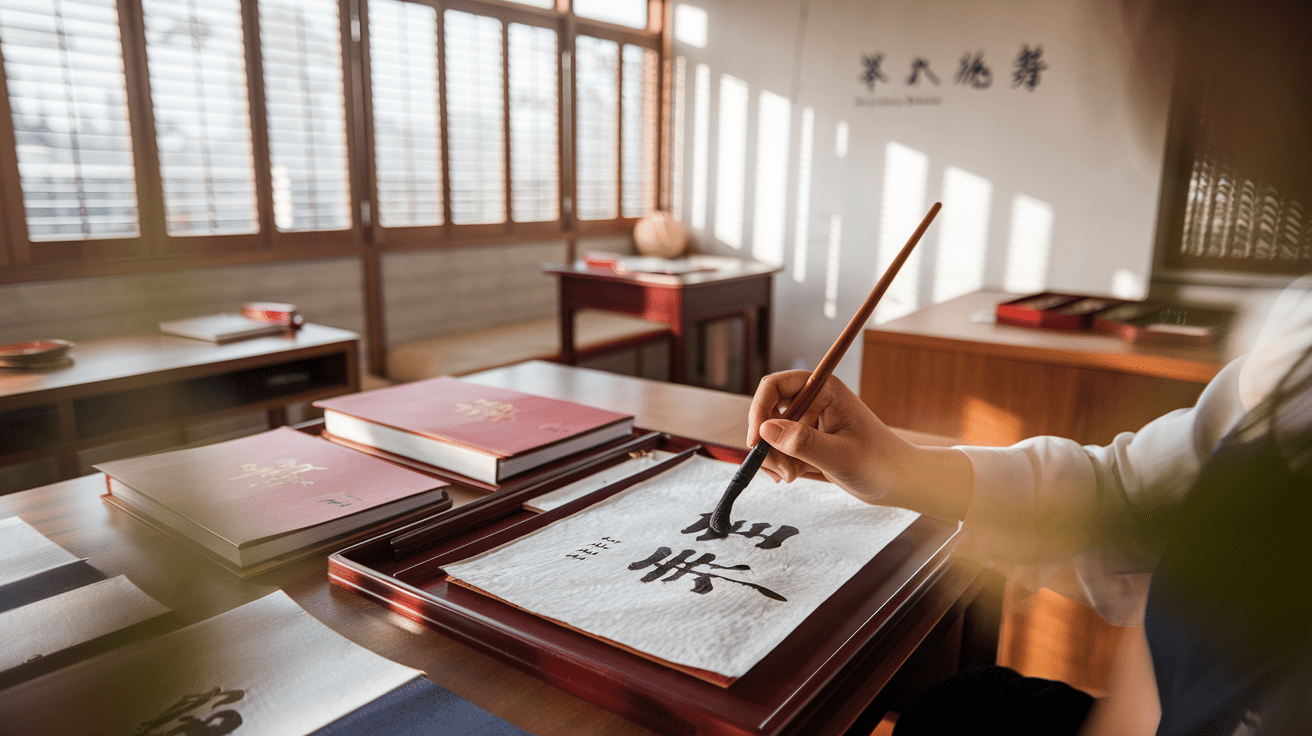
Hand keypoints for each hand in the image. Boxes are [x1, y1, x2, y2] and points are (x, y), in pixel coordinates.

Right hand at [747, 371, 970, 518]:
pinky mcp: (807, 440)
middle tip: (783, 471)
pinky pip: (778, 447)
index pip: (776, 386)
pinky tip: (791, 476)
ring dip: (774, 457)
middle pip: (768, 412)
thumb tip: (765, 430)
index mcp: (825, 389)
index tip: (756, 440)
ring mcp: (809, 421)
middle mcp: (813, 400)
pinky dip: (778, 463)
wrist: (898, 482)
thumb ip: (802, 442)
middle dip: (769, 443)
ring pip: (770, 433)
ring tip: (793, 476)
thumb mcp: (839, 456)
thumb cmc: (879, 464)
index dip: (760, 409)